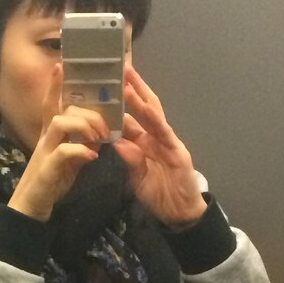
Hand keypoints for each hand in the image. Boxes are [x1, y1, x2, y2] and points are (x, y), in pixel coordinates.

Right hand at [9, 65, 110, 221]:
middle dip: (88, 112)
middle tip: (105, 126)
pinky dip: (80, 150)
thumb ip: (81, 144)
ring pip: (60, 122)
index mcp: (51, 134)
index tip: (62, 65)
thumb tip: (97, 134)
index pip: (52, 103)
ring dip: (84, 125)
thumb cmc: (51, 181)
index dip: (55, 84)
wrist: (32, 206)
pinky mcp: (47, 169)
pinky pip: (63, 151)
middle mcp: (46, 138)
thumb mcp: (69, 159)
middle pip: (64, 110)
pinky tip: (92, 155)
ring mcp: (45, 152)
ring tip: (99, 137)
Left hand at [113, 65, 206, 226]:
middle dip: (131, 88)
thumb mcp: (138, 178)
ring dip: (140, 97)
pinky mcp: (177, 150)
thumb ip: (130, 159)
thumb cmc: (159, 195)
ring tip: (127, 80)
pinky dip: (155, 119)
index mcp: (144, 143)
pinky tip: (146, 108)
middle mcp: (155, 137)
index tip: (103, 88)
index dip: (118, 103)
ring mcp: (167, 141)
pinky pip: (164, 132)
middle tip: (117, 68)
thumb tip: (115, 141)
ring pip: (153, 114)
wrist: (180, 214)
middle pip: (142, 107)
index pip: (129, 118)